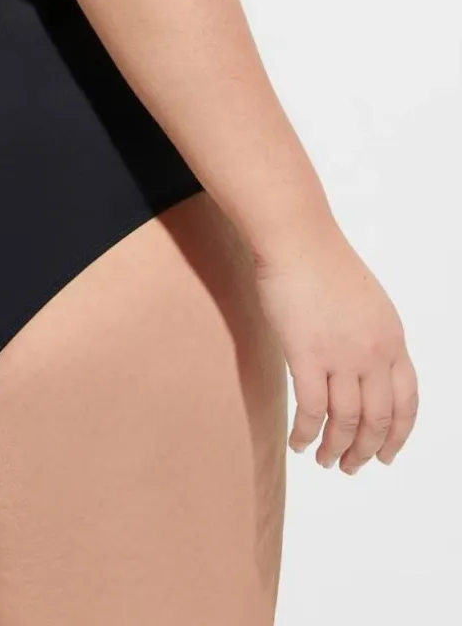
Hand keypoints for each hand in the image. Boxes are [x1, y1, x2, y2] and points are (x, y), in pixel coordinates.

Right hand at [252, 226, 418, 473]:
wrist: (297, 239)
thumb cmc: (322, 262)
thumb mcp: (366, 302)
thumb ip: (370, 337)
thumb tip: (361, 368)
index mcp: (393, 339)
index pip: (407, 402)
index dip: (399, 435)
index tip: (387, 455)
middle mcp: (374, 353)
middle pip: (379, 419)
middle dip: (366, 450)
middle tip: (351, 467)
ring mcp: (342, 356)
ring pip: (346, 421)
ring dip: (336, 449)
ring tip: (325, 462)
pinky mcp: (307, 355)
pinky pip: (312, 410)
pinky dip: (307, 433)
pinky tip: (299, 443)